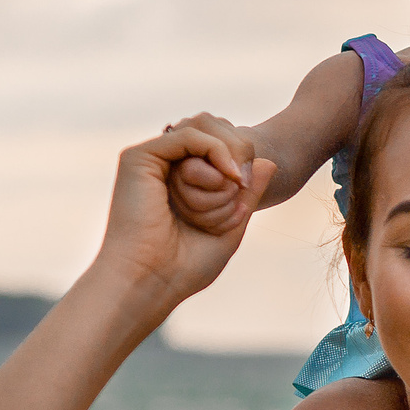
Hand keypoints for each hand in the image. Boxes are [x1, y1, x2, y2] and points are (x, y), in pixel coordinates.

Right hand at [96, 122, 273, 311]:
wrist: (150, 281)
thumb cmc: (185, 267)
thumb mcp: (231, 226)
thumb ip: (248, 195)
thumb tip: (270, 161)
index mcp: (180, 181)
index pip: (220, 145)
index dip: (243, 158)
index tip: (248, 190)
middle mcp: (164, 166)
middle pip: (214, 129)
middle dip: (239, 153)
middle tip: (243, 185)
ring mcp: (150, 160)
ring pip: (203, 129)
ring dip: (229, 157)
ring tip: (235, 184)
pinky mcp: (139, 158)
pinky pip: (189, 136)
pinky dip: (215, 151)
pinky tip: (229, 174)